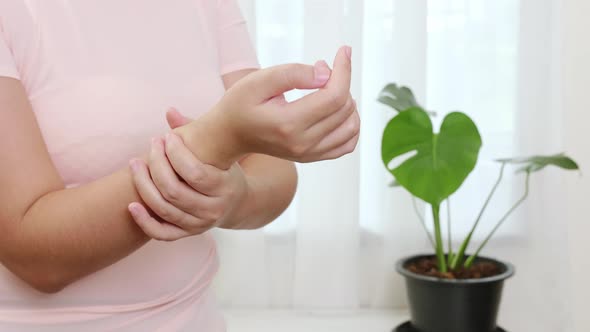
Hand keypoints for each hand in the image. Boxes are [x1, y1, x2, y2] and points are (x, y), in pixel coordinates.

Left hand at [128, 110, 248, 240]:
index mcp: (225, 187)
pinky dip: (144, 221)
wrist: (238, 204)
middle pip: (174, 191)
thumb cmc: (224, 171)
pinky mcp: (188, 234)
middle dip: (156, 166)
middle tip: (150, 147)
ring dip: (144, 186)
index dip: (175, 154)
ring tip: (135, 164)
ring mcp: (201, 225)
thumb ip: (196, 131)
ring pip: (164, 209)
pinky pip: (162, 234)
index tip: (165, 137)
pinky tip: (132, 204)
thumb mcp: (220, 152)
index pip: (195, 173)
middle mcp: (214, 210)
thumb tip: (169, 111)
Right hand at [175, 46, 358, 167]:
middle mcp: (302, 143)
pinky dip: (350, 124)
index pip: (334, 96)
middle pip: (344, 109)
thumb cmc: (240, 103)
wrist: (230, 134)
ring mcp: (309, 154)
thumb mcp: (259, 81)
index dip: (344, 70)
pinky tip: (337, 110)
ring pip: (351, 127)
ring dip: (348, 102)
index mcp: (288, 123)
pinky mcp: (313, 157)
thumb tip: (326, 74)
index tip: (344, 51)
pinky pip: (347, 144)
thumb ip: (293, 74)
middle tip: (322, 69)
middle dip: (341, 81)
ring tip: (328, 89)